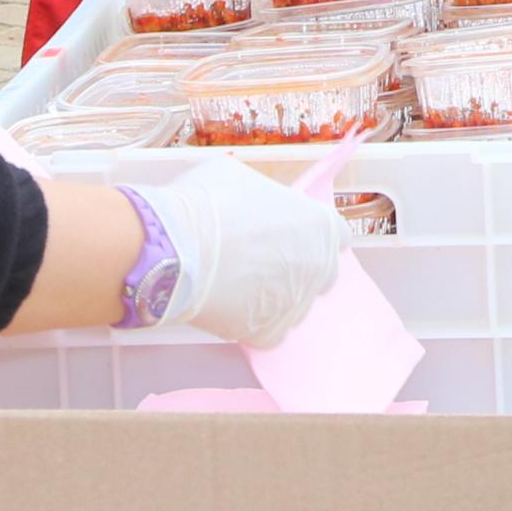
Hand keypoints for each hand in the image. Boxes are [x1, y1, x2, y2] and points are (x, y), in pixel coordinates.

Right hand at [132, 161, 350, 346]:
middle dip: (300, 267)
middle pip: (321, 272)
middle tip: (263, 259)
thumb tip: (254, 203)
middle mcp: (318, 267)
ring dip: (277, 296)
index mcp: (320, 225)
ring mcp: (295, 304)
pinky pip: (270, 332)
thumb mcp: (240, 177)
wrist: (174, 249)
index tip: (292, 233)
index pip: (337, 235)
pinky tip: (232, 308)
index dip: (313, 234)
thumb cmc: (206, 203)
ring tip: (239, 285)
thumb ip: (262, 195)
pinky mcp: (267, 333)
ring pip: (295, 305)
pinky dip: (255, 323)